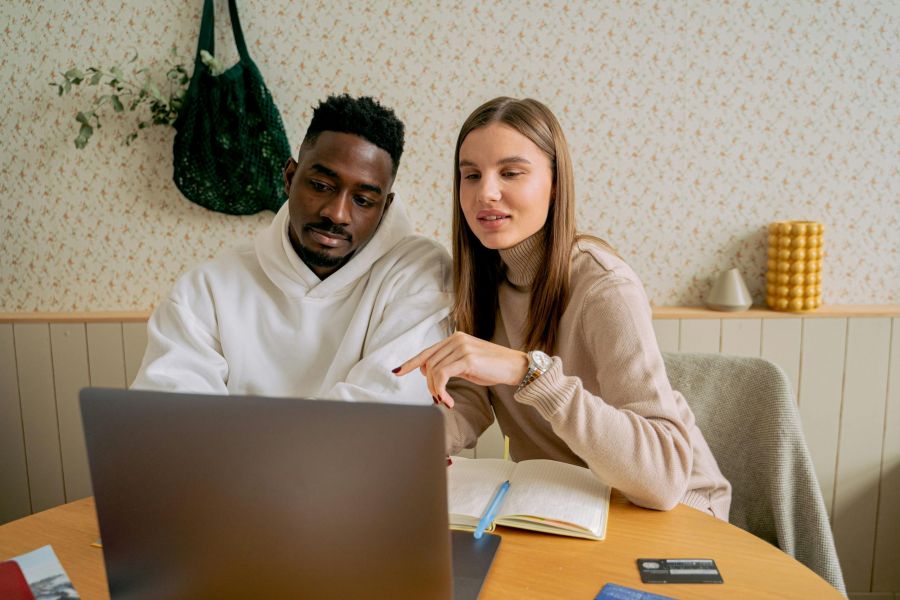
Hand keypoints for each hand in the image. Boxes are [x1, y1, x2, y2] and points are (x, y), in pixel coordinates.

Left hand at [393, 332, 528, 407]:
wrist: (516, 367)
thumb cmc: (493, 367)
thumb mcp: (467, 364)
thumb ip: (449, 364)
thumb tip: (428, 372)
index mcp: (455, 338)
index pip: (427, 352)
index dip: (410, 363)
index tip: (397, 371)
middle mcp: (456, 339)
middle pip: (428, 364)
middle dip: (429, 385)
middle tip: (438, 398)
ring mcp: (461, 347)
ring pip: (433, 371)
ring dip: (435, 390)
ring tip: (445, 400)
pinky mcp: (467, 358)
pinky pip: (442, 376)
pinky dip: (441, 390)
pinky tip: (448, 400)